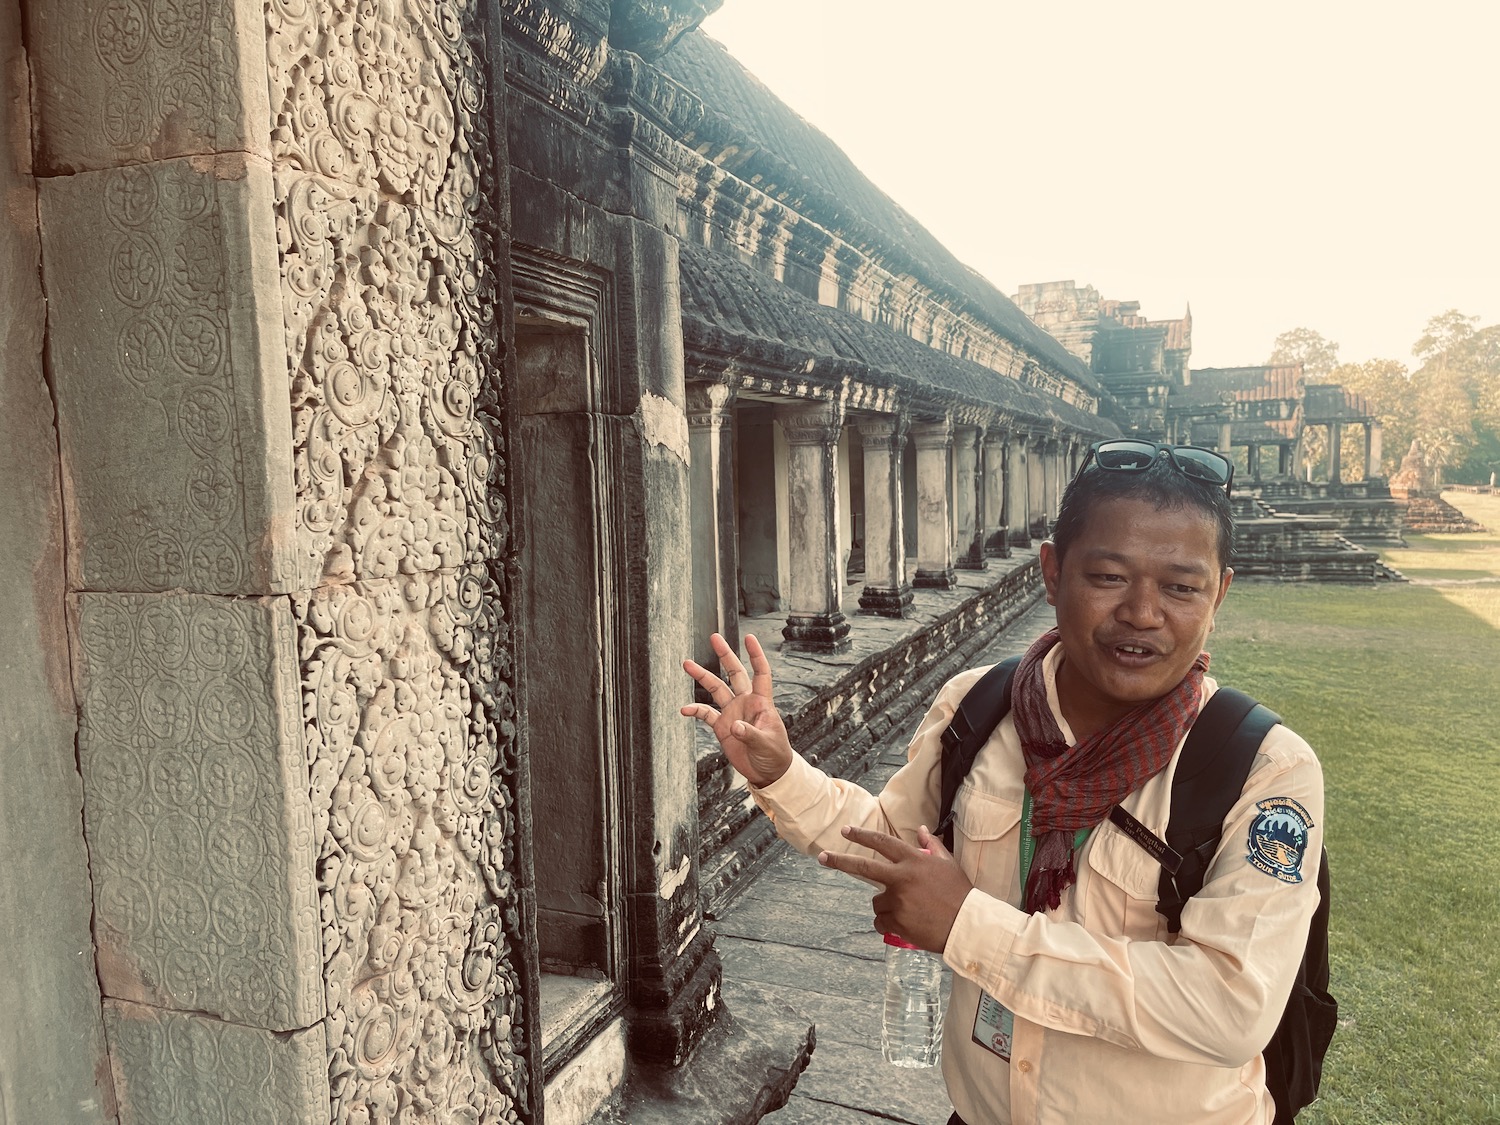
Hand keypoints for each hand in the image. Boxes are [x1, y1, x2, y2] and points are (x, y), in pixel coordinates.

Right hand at [681, 633, 793, 787]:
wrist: (767, 772)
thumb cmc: (775, 755)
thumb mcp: (766, 744)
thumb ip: (750, 734)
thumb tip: (735, 725)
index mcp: (762, 702)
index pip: (761, 673)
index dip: (755, 655)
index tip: (749, 637)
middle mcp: (746, 703)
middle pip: (734, 673)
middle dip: (725, 655)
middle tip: (714, 637)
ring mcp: (732, 713)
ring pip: (716, 689)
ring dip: (702, 677)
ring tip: (687, 664)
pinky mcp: (722, 726)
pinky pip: (706, 714)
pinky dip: (695, 710)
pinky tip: (684, 710)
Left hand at [818, 825, 972, 953]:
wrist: (966, 925)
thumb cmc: (959, 894)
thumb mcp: (948, 864)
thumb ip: (931, 846)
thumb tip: (921, 830)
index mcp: (914, 861)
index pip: (882, 843)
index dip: (862, 836)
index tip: (845, 831)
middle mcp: (902, 878)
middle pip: (863, 867)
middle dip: (839, 860)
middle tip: (822, 857)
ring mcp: (898, 901)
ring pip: (876, 902)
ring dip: (886, 906)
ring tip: (908, 911)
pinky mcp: (897, 922)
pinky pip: (881, 922)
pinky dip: (888, 924)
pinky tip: (905, 924)